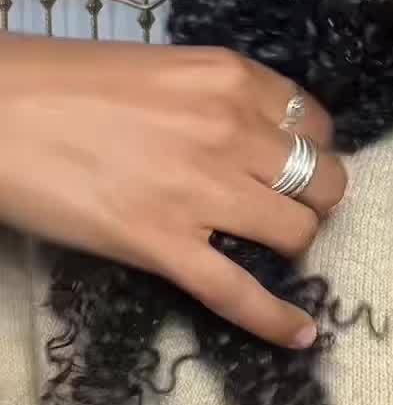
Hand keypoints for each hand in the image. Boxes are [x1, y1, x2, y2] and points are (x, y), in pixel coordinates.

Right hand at [0, 35, 345, 347]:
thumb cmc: (60, 84)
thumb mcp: (160, 69)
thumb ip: (212, 99)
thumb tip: (246, 136)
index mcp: (229, 77)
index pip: (314, 122)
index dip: (314, 149)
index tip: (296, 164)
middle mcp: (231, 129)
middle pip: (320, 179)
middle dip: (314, 199)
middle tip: (284, 207)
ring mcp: (201, 190)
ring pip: (295, 232)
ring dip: (293, 245)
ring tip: (271, 249)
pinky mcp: (163, 245)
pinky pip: (239, 293)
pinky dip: (277, 319)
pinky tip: (301, 336)